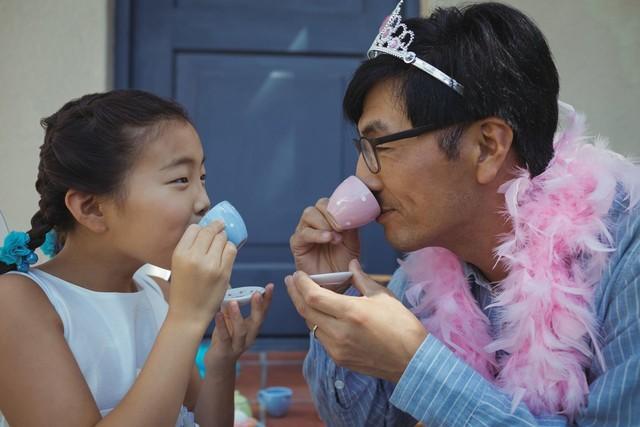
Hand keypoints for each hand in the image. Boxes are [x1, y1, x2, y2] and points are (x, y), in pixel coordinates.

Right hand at [169, 221, 236, 327]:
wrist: (189, 314)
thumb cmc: (183, 289)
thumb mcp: (178, 265)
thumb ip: (190, 248)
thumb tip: (207, 228)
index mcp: (180, 254)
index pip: (194, 229)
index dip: (202, 228)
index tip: (207, 229)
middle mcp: (194, 257)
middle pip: (210, 231)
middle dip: (216, 227)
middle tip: (220, 226)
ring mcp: (211, 265)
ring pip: (222, 238)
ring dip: (223, 238)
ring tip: (220, 244)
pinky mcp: (224, 272)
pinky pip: (231, 250)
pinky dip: (230, 248)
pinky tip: (225, 253)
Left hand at [207, 284, 273, 365]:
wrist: (218, 366)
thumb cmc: (224, 339)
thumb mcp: (228, 321)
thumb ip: (229, 306)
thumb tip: (226, 284)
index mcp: (252, 328)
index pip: (262, 312)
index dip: (267, 300)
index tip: (270, 286)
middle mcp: (249, 337)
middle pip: (257, 321)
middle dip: (258, 307)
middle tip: (257, 293)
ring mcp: (238, 346)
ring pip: (241, 331)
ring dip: (238, 316)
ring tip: (233, 302)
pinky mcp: (225, 351)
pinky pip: (224, 337)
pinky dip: (221, 325)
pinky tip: (218, 314)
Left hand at [285, 259, 426, 382]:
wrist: (412, 361)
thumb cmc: (402, 325)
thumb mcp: (382, 296)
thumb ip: (361, 279)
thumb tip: (351, 263)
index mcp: (350, 312)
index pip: (313, 296)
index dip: (301, 284)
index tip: (297, 274)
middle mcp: (339, 332)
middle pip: (306, 311)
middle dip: (295, 294)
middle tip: (290, 280)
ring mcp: (337, 348)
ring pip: (310, 325)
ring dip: (305, 309)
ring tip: (303, 295)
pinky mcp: (339, 359)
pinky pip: (320, 338)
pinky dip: (316, 323)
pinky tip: (319, 314)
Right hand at [289, 198, 359, 292]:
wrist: (335, 284)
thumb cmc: (344, 263)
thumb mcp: (352, 242)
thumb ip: (351, 226)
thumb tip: (354, 212)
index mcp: (329, 218)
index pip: (331, 202)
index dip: (340, 206)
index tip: (350, 218)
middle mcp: (316, 222)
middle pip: (319, 204)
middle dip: (332, 213)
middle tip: (342, 227)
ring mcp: (305, 231)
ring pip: (309, 214)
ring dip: (324, 223)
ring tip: (335, 237)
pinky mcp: (297, 243)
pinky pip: (303, 233)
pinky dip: (317, 234)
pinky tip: (328, 239)